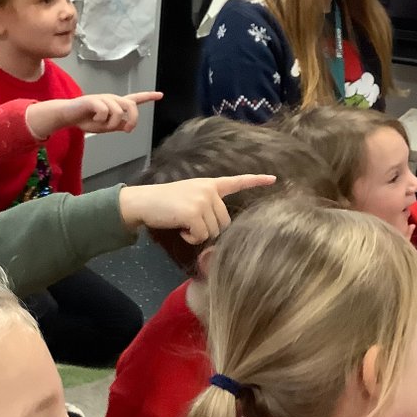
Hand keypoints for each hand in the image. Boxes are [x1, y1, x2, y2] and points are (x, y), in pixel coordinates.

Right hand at [26, 92, 161, 139]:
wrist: (68, 115)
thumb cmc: (86, 120)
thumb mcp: (104, 127)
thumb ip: (117, 126)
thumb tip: (127, 126)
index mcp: (116, 104)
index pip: (134, 99)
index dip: (148, 97)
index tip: (160, 95)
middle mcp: (112, 99)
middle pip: (131, 106)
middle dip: (133, 119)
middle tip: (126, 130)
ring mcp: (103, 98)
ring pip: (118, 112)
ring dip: (111, 124)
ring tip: (100, 125)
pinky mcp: (93, 100)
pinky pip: (104, 111)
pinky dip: (100, 120)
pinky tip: (93, 119)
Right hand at [118, 174, 275, 244]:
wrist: (143, 202)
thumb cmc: (164, 204)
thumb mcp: (188, 198)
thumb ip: (206, 206)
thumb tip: (218, 227)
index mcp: (209, 184)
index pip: (236, 181)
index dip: (255, 181)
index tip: (273, 179)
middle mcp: (209, 190)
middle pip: (224, 221)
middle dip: (209, 229)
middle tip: (190, 224)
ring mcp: (202, 200)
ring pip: (213, 231)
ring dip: (198, 234)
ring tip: (183, 224)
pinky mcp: (194, 213)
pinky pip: (201, 236)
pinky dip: (191, 238)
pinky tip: (181, 229)